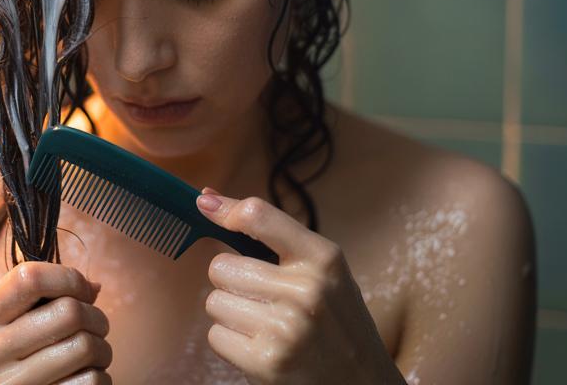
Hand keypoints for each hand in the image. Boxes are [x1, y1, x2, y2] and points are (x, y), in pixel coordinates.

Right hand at [0, 261, 112, 384]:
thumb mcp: (24, 320)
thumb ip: (51, 296)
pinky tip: (83, 377)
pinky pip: (92, 379)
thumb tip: (92, 288)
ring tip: (91, 354)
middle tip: (95, 327)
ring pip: (85, 346)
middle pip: (69, 312)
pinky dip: (100, 375)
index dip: (69, 278)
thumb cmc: (30, 352)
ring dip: (101, 348)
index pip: (29, 278)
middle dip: (95, 316)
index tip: (83, 292)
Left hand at [196, 189, 404, 384]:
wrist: (362, 382)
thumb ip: (271, 236)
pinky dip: (231, 344)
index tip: (204, 205)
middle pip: (221, 266)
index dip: (224, 208)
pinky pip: (216, 336)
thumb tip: (206, 199)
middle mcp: (307, 289)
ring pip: (214, 302)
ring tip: (266, 327)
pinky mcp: (268, 361)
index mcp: (324, 258)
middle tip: (263, 301)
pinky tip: (260, 348)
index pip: (259, 215)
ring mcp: (287, 327)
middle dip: (233, 284)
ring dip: (232, 316)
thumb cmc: (335, 323)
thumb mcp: (322, 273)